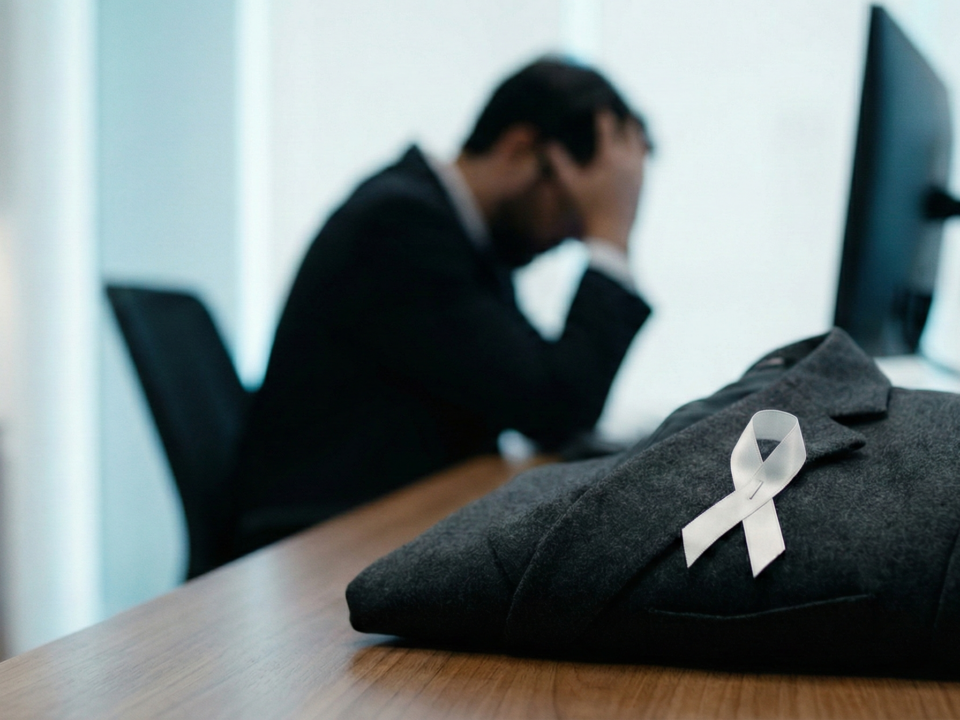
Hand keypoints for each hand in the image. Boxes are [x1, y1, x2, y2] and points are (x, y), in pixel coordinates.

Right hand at [545, 111, 646, 251]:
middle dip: (623, 120)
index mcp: (610, 156)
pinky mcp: (643, 182)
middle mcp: (628, 160)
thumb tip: (548, 144)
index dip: (603, 115)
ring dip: (636, 133)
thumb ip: (559, 163)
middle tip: (619, 109)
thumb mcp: (570, 184)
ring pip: (641, 144)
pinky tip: (639, 150)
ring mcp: (638, 171)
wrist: (611, 232)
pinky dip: (641, 150)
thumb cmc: (587, 208)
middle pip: (629, 131)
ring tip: (633, 125)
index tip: (599, 106)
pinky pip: (644, 159)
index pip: (608, 127)